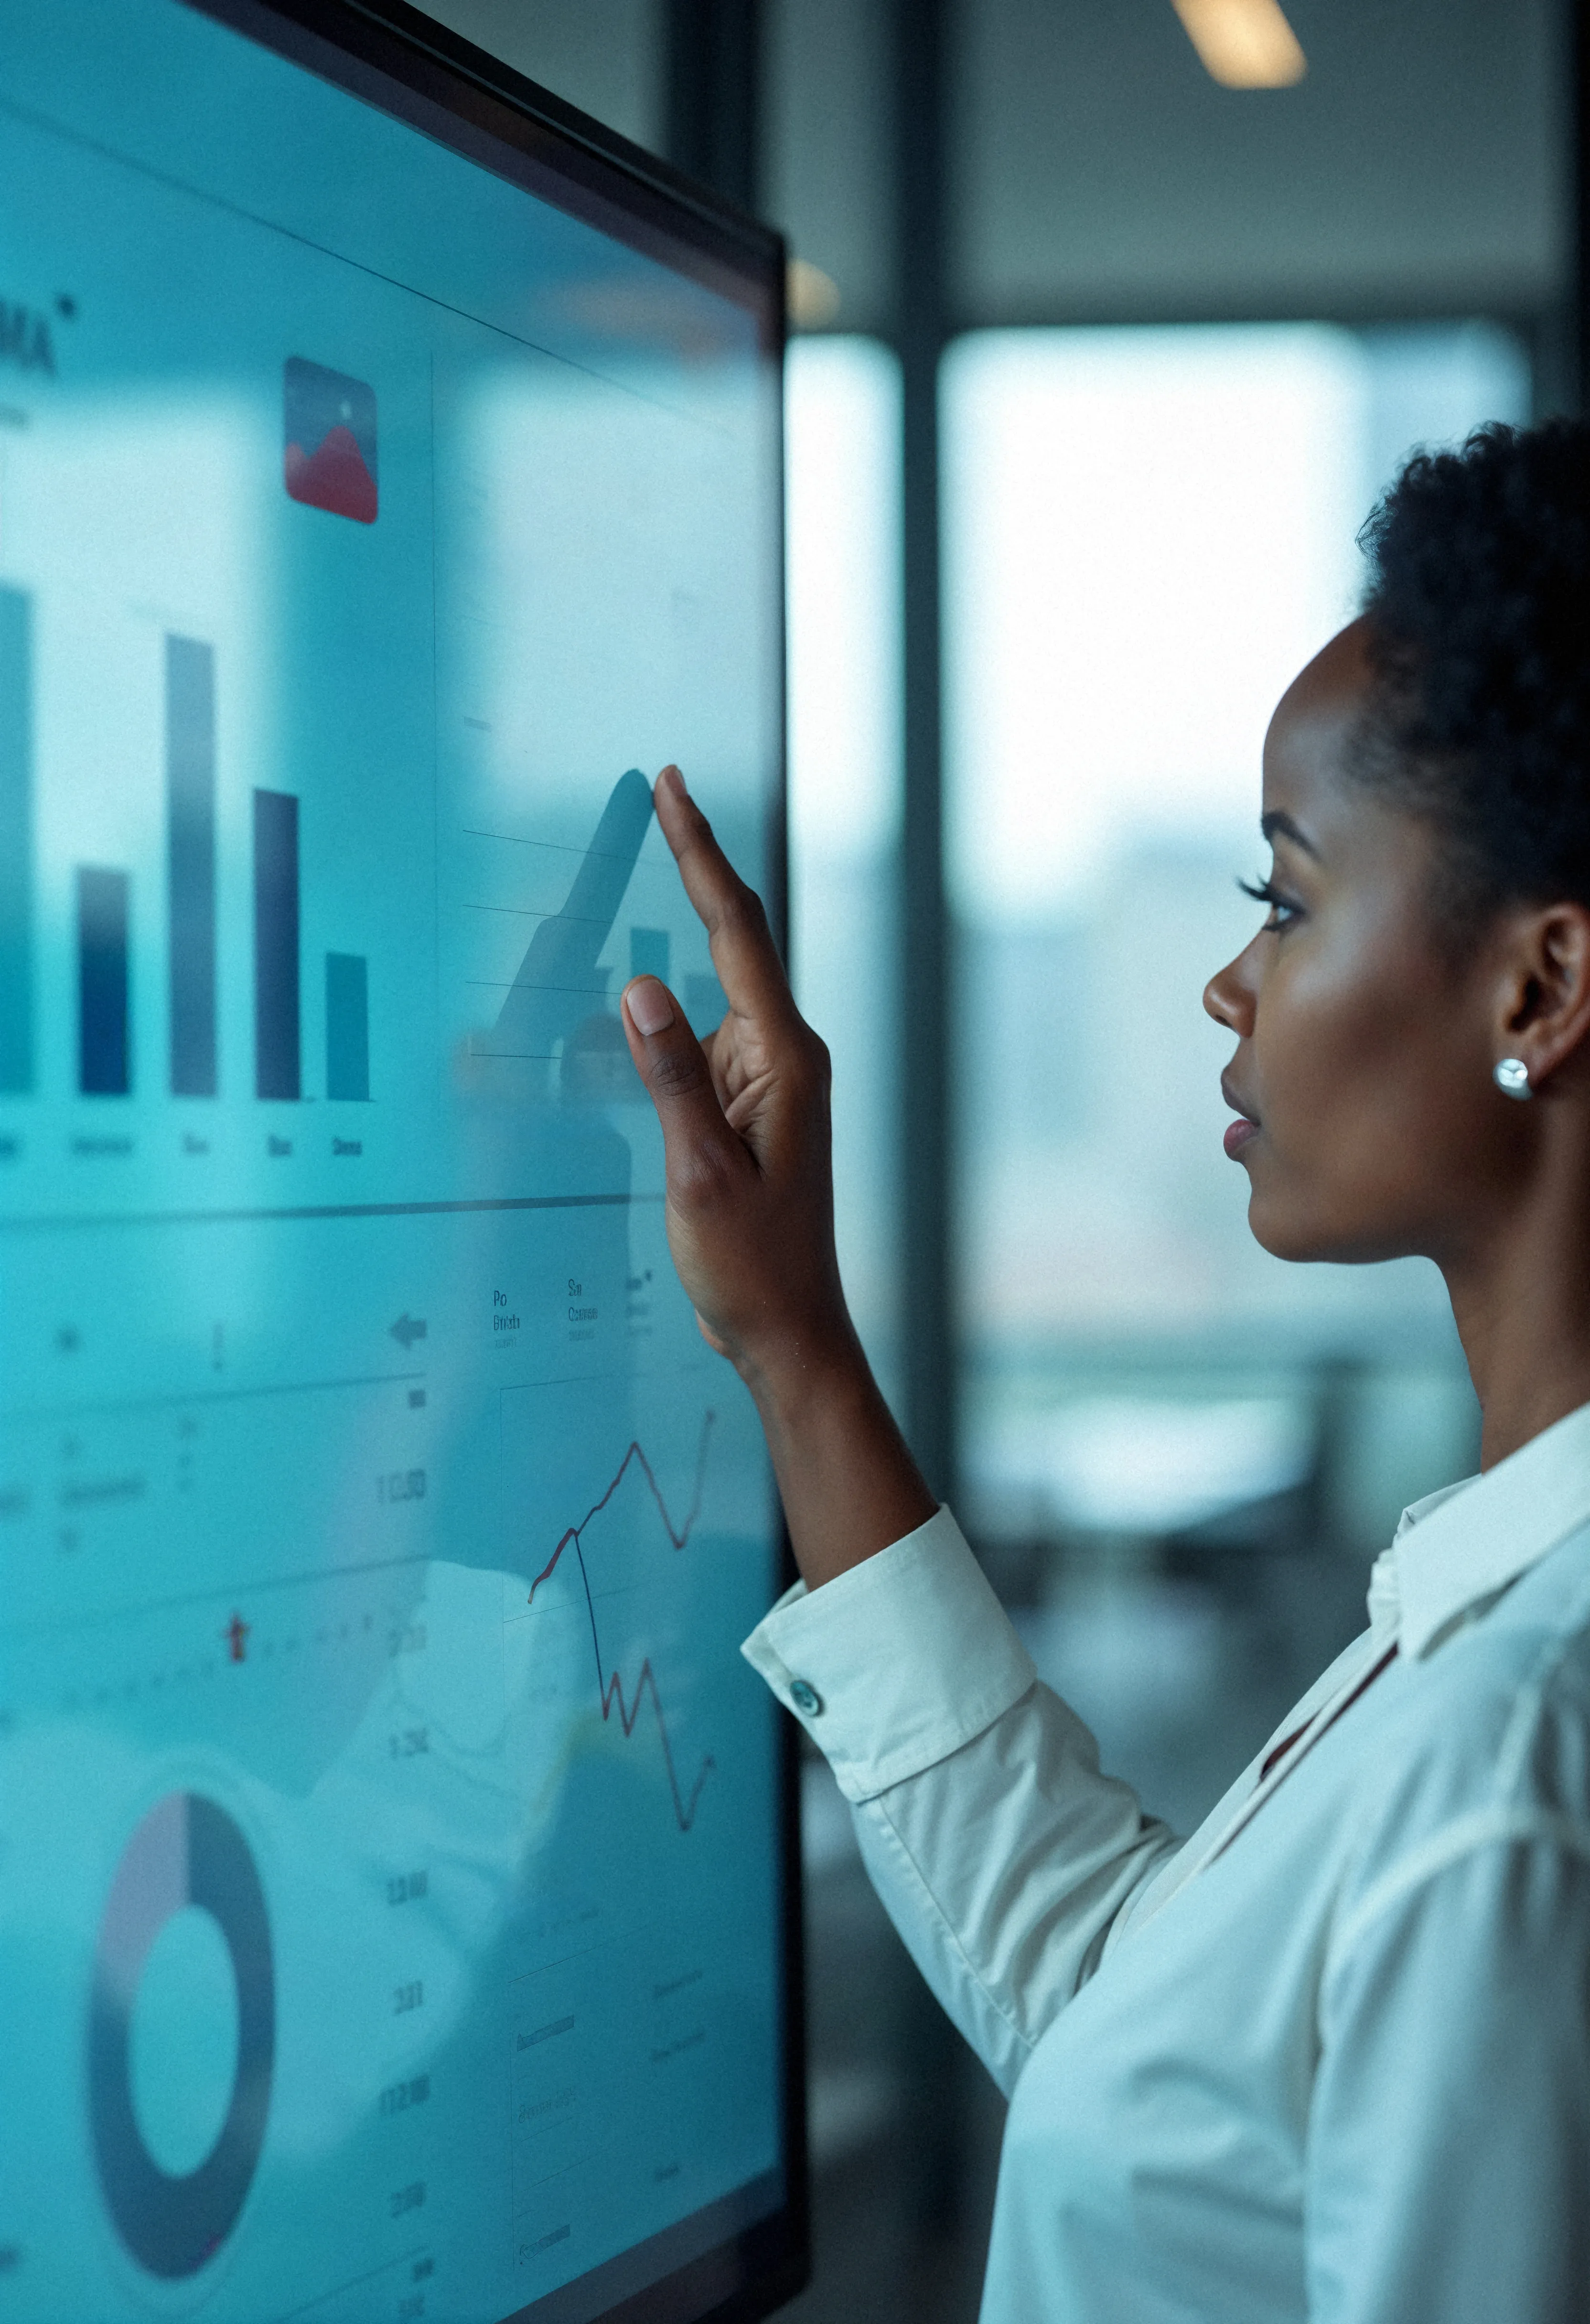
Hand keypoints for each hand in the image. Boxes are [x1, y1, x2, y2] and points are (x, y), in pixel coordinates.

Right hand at [620, 766, 933, 1586]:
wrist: (789, 1333)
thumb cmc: (751, 1267)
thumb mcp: (697, 1173)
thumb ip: (670, 1077)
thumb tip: (641, 988)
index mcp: (783, 1060)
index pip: (735, 932)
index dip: (700, 855)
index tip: (676, 789)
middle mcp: (785, 1057)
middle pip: (733, 941)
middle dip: (695, 866)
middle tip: (663, 788)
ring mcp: (771, 1081)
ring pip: (714, 992)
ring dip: (681, 941)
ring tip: (647, 879)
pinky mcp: (752, 1108)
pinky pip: (705, 1040)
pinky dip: (671, 1015)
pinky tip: (644, 1005)